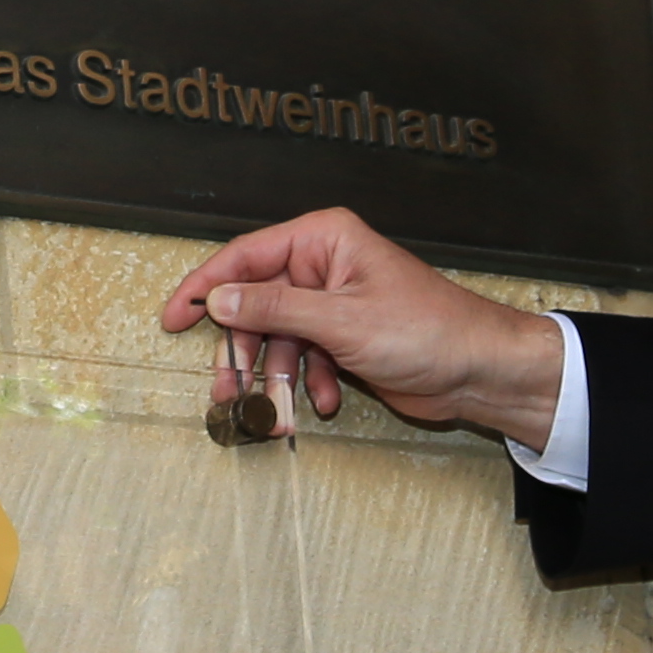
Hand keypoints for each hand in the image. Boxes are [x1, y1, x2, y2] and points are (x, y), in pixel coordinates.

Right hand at [160, 209, 565, 448]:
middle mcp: (325, 266)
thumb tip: (219, 298)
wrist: (481, 372)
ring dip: (276, 377)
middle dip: (243, 350)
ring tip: (275, 411)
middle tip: (225, 389)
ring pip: (279, 338)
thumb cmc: (430, 332)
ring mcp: (335, 304)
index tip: (171, 317)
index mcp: (323, 241)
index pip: (245, 257)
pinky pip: (305, 358)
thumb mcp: (341, 321)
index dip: (204, 286)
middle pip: (256, 304)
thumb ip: (275, 309)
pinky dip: (307, 383)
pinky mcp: (346, 338)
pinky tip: (321, 402)